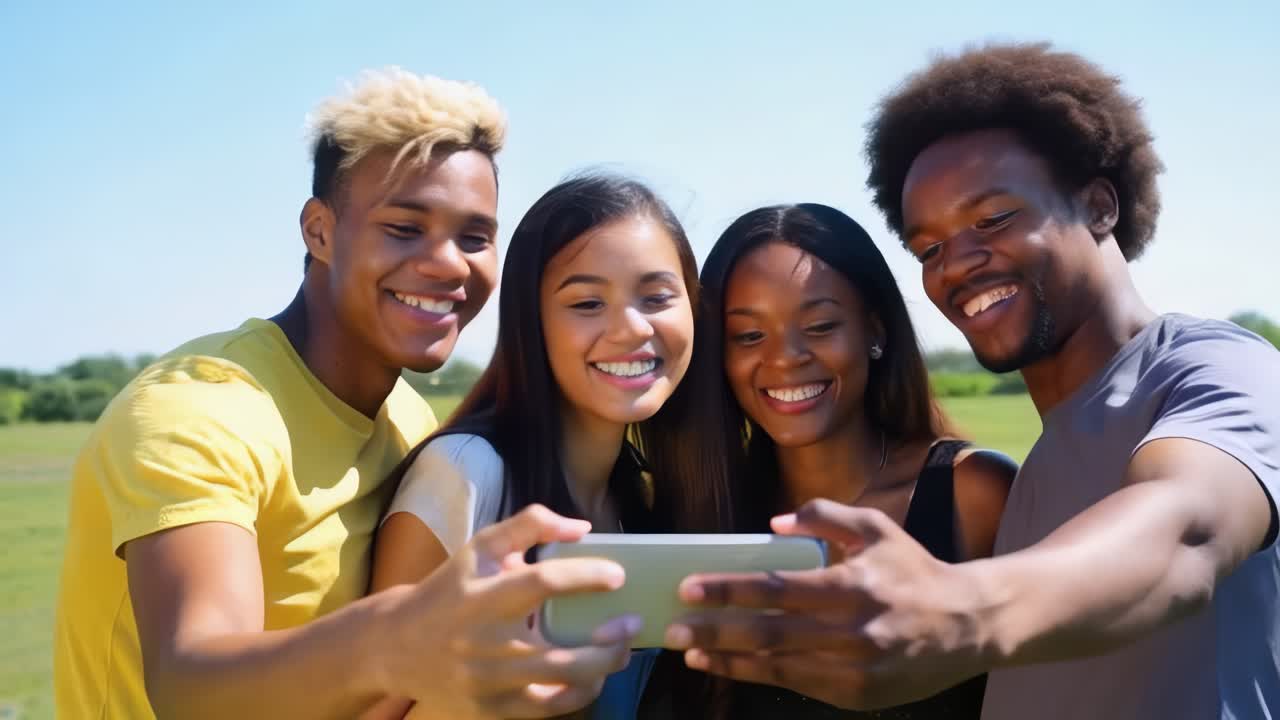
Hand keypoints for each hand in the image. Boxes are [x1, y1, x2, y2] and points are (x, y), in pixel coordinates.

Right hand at [382, 504, 640, 718]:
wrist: (396, 645)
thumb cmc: (449, 589)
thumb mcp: (480, 547)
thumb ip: (530, 524)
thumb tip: (582, 528)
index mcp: (482, 596)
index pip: (543, 584)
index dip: (586, 577)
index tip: (618, 575)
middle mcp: (485, 644)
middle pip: (560, 654)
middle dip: (607, 642)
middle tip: (632, 624)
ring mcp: (487, 683)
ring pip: (559, 687)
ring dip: (602, 669)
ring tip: (621, 651)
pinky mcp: (489, 710)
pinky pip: (546, 709)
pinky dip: (578, 695)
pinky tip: (594, 677)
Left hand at [664, 499, 993, 709]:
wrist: (969, 625)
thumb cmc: (914, 570)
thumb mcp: (875, 528)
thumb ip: (823, 516)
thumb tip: (771, 524)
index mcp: (853, 584)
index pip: (776, 589)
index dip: (728, 590)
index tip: (688, 588)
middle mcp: (853, 629)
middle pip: (768, 633)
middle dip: (715, 632)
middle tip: (674, 629)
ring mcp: (856, 667)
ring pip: (778, 666)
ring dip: (728, 661)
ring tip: (691, 654)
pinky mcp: (859, 695)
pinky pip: (799, 685)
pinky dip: (761, 676)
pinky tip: (731, 668)